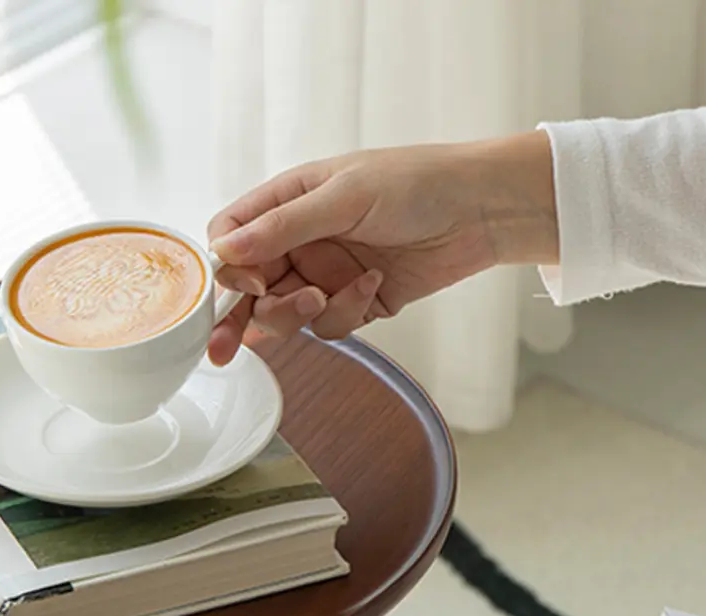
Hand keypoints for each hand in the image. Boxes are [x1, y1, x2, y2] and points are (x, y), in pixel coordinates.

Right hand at [206, 132, 557, 363]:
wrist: (482, 210)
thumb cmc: (419, 182)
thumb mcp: (343, 196)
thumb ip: (282, 227)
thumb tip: (223, 250)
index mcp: (287, 202)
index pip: (231, 239)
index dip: (226, 268)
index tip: (244, 286)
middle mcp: (300, 240)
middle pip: (249, 288)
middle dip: (251, 312)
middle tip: (241, 342)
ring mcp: (325, 273)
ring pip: (285, 315)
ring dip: (299, 315)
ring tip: (326, 297)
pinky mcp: (354, 302)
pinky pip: (328, 326)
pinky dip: (346, 314)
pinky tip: (374, 286)